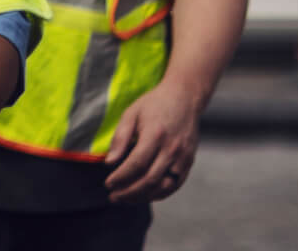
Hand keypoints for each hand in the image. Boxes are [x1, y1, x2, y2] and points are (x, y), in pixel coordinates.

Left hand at [104, 80, 206, 202]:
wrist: (184, 98)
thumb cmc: (153, 105)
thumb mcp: (131, 114)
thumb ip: (120, 138)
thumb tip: (109, 163)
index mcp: (155, 135)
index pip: (136, 164)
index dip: (121, 178)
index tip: (108, 184)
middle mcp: (172, 149)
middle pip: (150, 179)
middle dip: (129, 192)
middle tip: (113, 197)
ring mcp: (183, 157)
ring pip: (164, 186)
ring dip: (144, 197)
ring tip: (126, 199)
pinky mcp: (189, 161)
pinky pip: (176, 184)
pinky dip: (160, 193)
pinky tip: (145, 196)